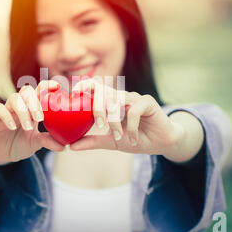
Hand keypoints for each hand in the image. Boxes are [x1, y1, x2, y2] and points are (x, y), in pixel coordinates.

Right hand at [0, 80, 65, 164]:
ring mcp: (7, 109)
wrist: (2, 154)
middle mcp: (20, 105)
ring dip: (23, 111)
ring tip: (28, 127)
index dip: (47, 85)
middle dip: (34, 102)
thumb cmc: (21, 143)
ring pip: (14, 98)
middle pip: (27, 91)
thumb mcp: (36, 143)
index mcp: (32, 107)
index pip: (39, 90)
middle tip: (40, 119)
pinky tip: (13, 127)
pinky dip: (7, 116)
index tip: (57, 87)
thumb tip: (63, 146)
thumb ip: (47, 141)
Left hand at [68, 78, 186, 157]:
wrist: (160, 144)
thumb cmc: (134, 139)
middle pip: (104, 93)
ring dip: (115, 122)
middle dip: (98, 109)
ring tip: (118, 137)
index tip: (74, 94)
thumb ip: (92, 141)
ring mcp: (134, 97)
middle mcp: (122, 96)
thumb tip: (71, 146)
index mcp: (111, 101)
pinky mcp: (147, 102)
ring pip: (117, 102)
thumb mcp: (110, 141)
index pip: (96, 86)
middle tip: (100, 126)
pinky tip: (133, 140)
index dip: (85, 85)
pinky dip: (131, 128)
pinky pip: (134, 112)